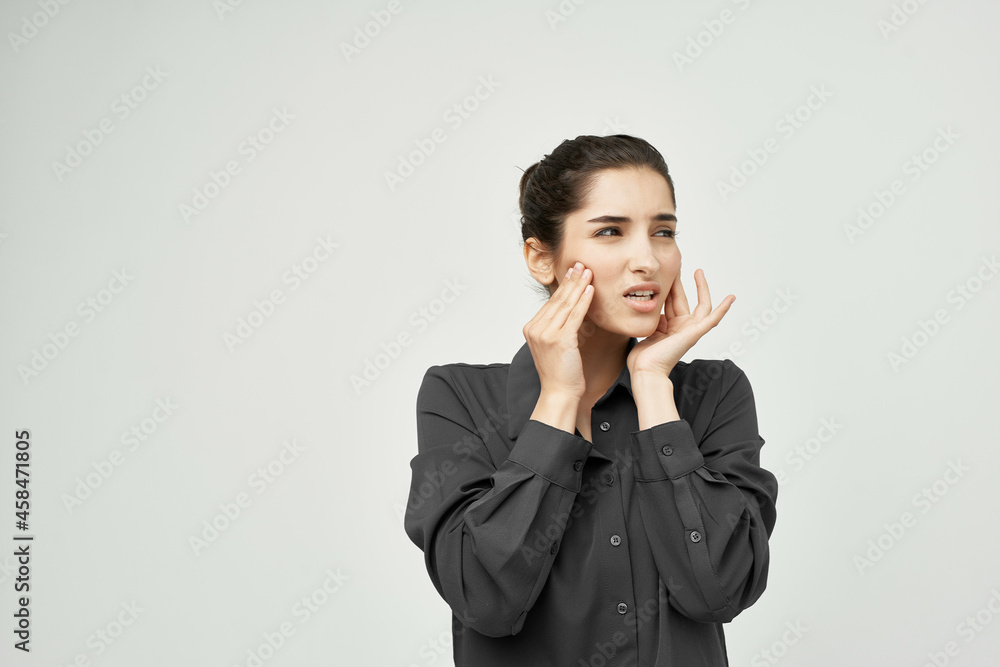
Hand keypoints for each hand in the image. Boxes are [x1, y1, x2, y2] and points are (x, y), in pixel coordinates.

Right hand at [522, 262, 593, 400]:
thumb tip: (569, 311)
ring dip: (578, 286)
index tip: (573, 272)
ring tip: (588, 271)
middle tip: (581, 264)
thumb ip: (557, 328)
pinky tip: (590, 289)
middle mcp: (535, 329)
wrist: (559, 393)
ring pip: (565, 304)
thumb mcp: (554, 346)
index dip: (564, 286)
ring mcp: (545, 334)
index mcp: (532, 328)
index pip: (551, 302)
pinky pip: (574, 315)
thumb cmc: (561, 373)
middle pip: (557, 300)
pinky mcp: (559, 340)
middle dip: (571, 280)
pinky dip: (583, 301)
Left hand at [627, 269, 733, 377]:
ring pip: (700, 304)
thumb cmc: (643, 358)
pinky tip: (731, 297)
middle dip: (680, 282)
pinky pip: (713, 319)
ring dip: (701, 287)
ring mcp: (690, 330)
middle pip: (682, 299)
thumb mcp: (648, 331)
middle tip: (678, 265)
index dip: (669, 288)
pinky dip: (723, 309)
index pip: (671, 302)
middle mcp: (682, 328)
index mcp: (670, 328)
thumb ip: (654, 319)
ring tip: (698, 272)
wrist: (645, 371)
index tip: (666, 274)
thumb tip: (655, 308)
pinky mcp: (695, 333)